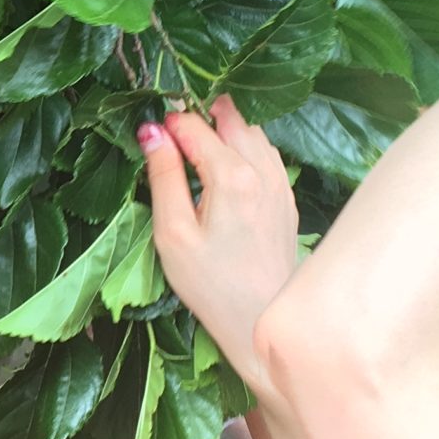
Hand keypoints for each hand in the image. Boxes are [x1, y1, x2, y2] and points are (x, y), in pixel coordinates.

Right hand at [139, 97, 300, 380]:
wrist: (261, 322)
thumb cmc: (210, 284)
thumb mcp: (172, 232)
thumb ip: (163, 176)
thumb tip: (152, 132)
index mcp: (231, 175)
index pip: (196, 125)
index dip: (170, 124)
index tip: (152, 136)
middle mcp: (262, 170)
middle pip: (232, 116)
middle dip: (202, 116)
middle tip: (176, 136)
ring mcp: (280, 183)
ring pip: (253, 132)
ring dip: (226, 130)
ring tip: (198, 151)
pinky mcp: (286, 198)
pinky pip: (267, 154)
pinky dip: (245, 148)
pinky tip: (228, 171)